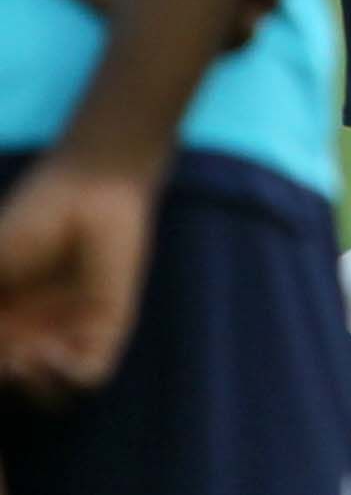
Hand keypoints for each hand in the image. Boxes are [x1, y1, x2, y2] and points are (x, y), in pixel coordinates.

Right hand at [0, 153, 154, 400]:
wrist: (91, 190)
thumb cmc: (32, 220)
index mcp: (6, 318)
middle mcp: (36, 331)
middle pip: (15, 383)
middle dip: (5, 380)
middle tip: (7, 354)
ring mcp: (71, 332)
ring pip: (49, 391)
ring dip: (32, 385)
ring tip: (25, 355)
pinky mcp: (109, 328)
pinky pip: (89, 376)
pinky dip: (66, 378)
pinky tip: (52, 352)